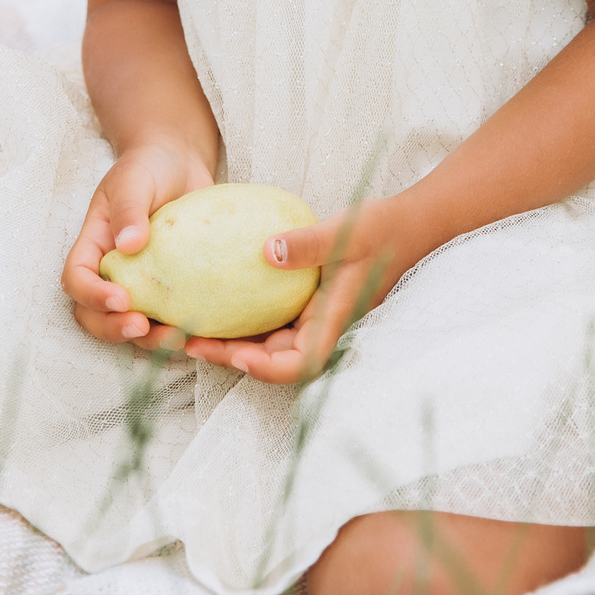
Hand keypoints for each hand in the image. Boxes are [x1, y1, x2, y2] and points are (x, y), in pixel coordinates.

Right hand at [62, 143, 214, 349]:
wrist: (180, 163)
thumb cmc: (150, 167)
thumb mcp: (135, 181)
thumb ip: (129, 209)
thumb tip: (129, 245)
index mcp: (94, 246)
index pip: (76, 280)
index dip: (91, 296)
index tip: (121, 299)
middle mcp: (112, 271)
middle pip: (95, 315)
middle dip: (113, 329)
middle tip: (143, 328)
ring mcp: (142, 284)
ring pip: (131, 325)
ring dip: (149, 340)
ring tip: (178, 337)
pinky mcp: (172, 290)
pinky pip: (169, 317)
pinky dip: (181, 330)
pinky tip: (202, 332)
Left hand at [183, 195, 429, 384]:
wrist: (406, 225)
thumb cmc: (381, 229)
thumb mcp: (346, 233)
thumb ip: (308, 243)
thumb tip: (267, 250)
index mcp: (335, 318)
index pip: (302, 362)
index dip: (269, 370)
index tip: (239, 357)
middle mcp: (321, 324)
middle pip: (274, 358)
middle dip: (232, 357)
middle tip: (188, 342)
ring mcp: (313, 315)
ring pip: (268, 341)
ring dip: (231, 340)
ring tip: (189, 329)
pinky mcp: (306, 301)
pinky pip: (271, 317)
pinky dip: (243, 317)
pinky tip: (212, 301)